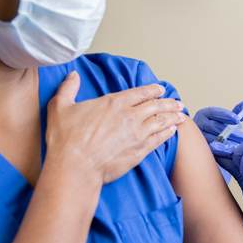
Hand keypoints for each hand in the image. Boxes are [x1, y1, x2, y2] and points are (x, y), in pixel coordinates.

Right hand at [45, 71, 185, 184]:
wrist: (75, 167)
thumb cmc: (66, 139)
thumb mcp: (60, 107)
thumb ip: (68, 88)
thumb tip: (72, 75)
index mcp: (114, 103)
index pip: (139, 93)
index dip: (152, 90)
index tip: (160, 90)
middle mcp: (129, 116)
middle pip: (155, 106)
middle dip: (169, 103)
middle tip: (178, 103)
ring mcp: (137, 134)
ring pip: (161, 121)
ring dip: (173, 117)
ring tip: (182, 115)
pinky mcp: (140, 151)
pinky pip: (159, 139)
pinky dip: (167, 133)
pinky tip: (172, 131)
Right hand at [194, 101, 242, 181]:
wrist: (207, 143)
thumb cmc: (219, 129)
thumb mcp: (227, 119)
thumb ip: (237, 112)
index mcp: (204, 114)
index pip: (214, 112)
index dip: (226, 116)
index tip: (237, 120)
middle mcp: (198, 124)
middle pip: (213, 127)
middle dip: (230, 132)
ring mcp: (198, 137)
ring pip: (212, 140)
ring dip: (227, 143)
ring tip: (239, 146)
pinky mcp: (200, 149)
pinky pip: (211, 150)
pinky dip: (222, 151)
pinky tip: (232, 153)